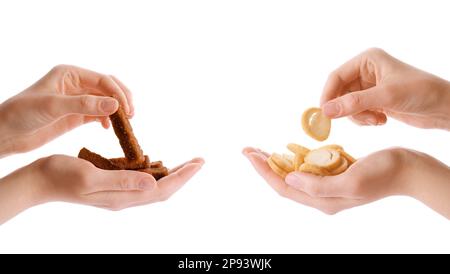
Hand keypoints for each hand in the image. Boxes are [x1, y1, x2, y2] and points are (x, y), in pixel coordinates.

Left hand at [0, 65, 133, 156]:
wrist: (6, 133)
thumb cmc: (22, 114)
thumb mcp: (53, 107)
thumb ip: (84, 105)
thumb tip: (115, 105)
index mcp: (70, 74)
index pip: (103, 79)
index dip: (118, 93)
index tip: (127, 110)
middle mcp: (76, 84)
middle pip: (108, 88)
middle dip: (122, 99)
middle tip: (132, 115)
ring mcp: (77, 100)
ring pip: (106, 101)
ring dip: (117, 110)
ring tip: (126, 123)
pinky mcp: (76, 115)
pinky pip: (99, 114)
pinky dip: (108, 120)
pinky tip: (109, 128)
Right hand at [0, 155, 203, 223]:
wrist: (40, 180)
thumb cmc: (61, 176)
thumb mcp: (91, 177)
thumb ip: (123, 182)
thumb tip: (153, 184)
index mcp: (122, 197)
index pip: (161, 190)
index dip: (182, 177)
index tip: (198, 163)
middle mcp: (124, 197)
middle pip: (162, 189)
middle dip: (183, 175)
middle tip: (200, 161)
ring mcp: (118, 192)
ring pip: (153, 186)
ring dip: (171, 174)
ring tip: (186, 163)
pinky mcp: (112, 185)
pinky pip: (140, 180)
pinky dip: (154, 172)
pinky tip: (158, 163)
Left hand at [243, 147, 449, 217]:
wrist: (409, 169)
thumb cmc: (384, 174)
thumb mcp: (351, 182)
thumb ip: (318, 186)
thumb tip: (289, 180)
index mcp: (323, 200)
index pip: (284, 187)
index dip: (265, 171)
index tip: (250, 155)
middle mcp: (322, 196)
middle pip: (285, 181)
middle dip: (265, 165)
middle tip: (248, 150)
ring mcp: (329, 185)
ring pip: (295, 174)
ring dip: (278, 161)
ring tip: (261, 149)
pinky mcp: (336, 174)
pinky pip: (310, 167)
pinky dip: (296, 158)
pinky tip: (288, 149)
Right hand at [320, 48, 449, 129]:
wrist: (443, 107)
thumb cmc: (420, 93)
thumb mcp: (385, 96)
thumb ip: (353, 103)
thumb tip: (325, 111)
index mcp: (367, 60)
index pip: (336, 76)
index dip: (328, 95)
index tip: (325, 114)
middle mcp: (366, 71)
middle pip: (340, 92)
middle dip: (347, 108)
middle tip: (357, 119)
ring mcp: (369, 86)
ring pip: (347, 104)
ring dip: (358, 116)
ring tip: (375, 120)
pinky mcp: (374, 100)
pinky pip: (357, 111)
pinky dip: (365, 119)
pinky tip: (382, 120)